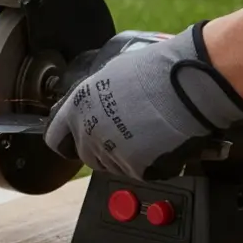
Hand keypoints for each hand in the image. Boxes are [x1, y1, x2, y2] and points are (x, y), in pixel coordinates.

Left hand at [44, 23, 242, 180]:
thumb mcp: (110, 74)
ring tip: (147, 134)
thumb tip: (94, 103)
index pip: (56, 137)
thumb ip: (93, 96)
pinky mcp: (135, 168)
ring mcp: (110, 152)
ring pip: (112, 165)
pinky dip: (149, 163)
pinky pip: (138, 171)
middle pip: (86, 155)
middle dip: (101, 149)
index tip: (76, 141)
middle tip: (125, 135)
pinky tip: (160, 143)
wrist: (186, 84)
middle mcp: (88, 133)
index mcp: (76, 108)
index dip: (68, 140)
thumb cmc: (155, 71)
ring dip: (125, 156)